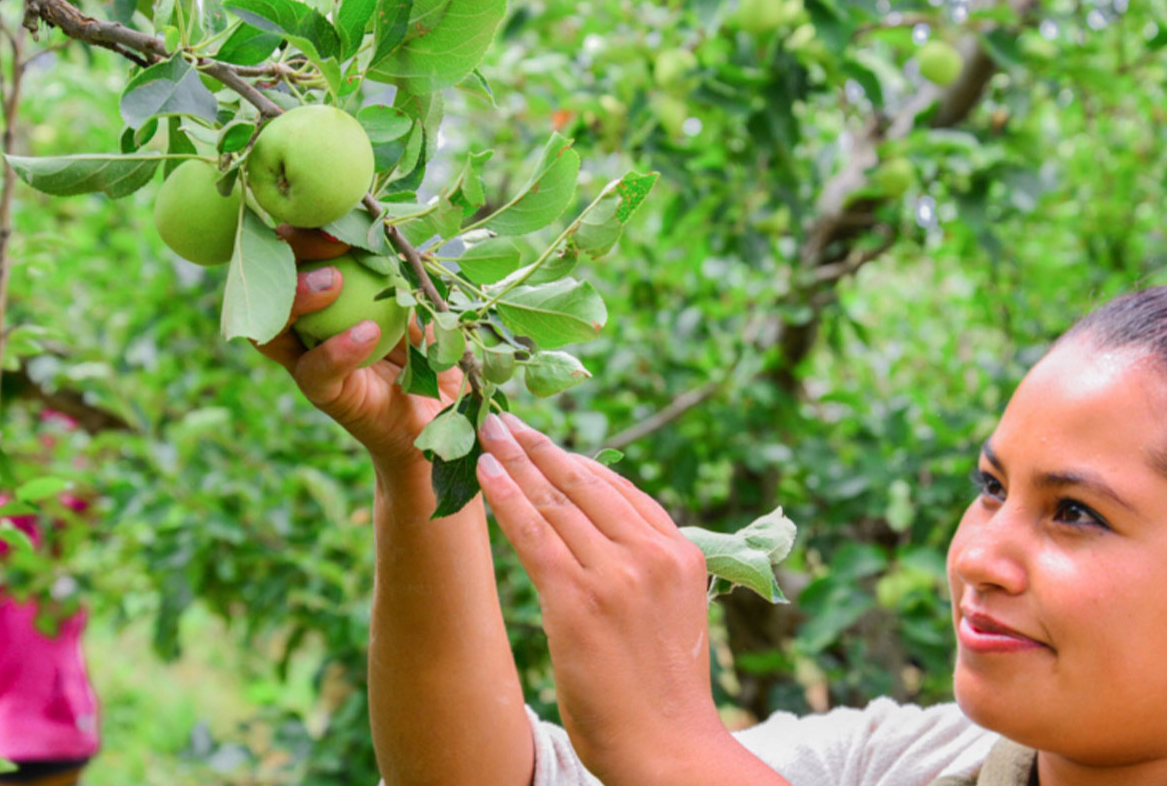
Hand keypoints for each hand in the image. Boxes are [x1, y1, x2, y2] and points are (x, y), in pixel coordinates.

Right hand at [253, 225, 462, 466]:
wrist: (440, 413)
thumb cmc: (431, 349)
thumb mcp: (425, 302)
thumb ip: (407, 272)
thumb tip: (398, 228)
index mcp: (323, 292)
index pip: (297, 247)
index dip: (309, 225)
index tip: (343, 213)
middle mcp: (304, 323)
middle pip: (267, 278)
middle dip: (289, 249)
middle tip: (331, 240)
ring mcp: (307, 358)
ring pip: (270, 327)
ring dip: (296, 297)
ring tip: (335, 282)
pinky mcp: (323, 394)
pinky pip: (315, 370)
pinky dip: (337, 350)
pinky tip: (366, 333)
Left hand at [474, 413, 727, 782]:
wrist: (668, 749)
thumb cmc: (664, 691)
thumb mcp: (674, 614)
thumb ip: (648, 570)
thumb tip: (607, 539)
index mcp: (681, 553)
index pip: (621, 490)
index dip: (574, 459)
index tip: (543, 439)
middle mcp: (652, 555)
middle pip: (585, 484)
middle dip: (539, 446)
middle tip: (504, 416)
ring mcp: (617, 576)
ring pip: (555, 503)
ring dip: (515, 461)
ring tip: (486, 432)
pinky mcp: (579, 602)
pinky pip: (534, 535)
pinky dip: (506, 498)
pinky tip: (484, 473)